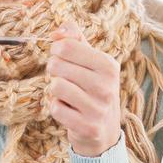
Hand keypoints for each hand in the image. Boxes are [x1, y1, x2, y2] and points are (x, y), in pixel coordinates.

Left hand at [47, 20, 121, 157]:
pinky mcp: (87, 126)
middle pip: (56, 65)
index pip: (65, 46)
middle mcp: (106, 85)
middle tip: (65, 79)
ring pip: (55, 86)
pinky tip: (69, 111)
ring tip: (68, 96)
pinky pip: (55, 108)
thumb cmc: (93, 89)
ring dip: (55, 91)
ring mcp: (98, 107)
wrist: (104, 130)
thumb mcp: (90, 61)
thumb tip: (56, 32)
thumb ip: (74, 39)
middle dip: (54, 72)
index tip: (61, 57)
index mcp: (108, 65)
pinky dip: (57, 109)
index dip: (56, 50)